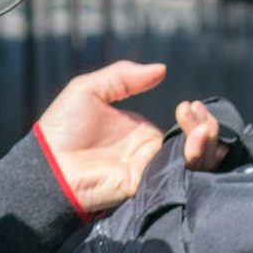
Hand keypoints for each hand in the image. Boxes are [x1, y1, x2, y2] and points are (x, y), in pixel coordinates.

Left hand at [38, 62, 225, 214]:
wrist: (44, 162)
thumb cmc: (61, 128)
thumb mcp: (90, 89)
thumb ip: (124, 76)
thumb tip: (161, 69)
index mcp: (142, 135)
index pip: (183, 129)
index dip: (194, 118)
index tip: (188, 105)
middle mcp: (149, 154)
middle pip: (196, 147)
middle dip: (207, 129)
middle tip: (196, 114)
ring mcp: (148, 170)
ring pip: (194, 163)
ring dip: (207, 143)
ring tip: (202, 127)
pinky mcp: (143, 183)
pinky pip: (177, 174)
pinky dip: (193, 157)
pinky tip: (194, 139)